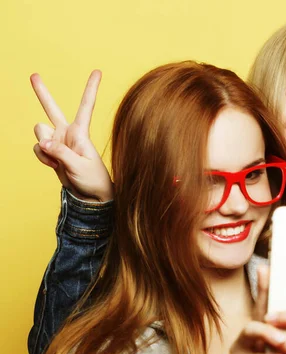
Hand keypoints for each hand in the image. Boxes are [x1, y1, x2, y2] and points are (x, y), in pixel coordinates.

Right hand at [30, 71, 112, 201]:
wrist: (90, 195)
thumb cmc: (93, 179)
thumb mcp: (79, 166)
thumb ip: (60, 153)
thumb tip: (43, 141)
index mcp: (81, 132)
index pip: (86, 105)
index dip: (91, 88)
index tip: (98, 71)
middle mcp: (68, 132)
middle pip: (52, 109)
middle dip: (42, 93)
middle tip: (33, 75)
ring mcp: (58, 141)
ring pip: (39, 132)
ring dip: (43, 146)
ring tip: (57, 160)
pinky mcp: (51, 151)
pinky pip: (38, 148)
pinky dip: (42, 158)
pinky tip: (53, 166)